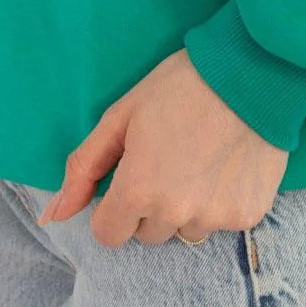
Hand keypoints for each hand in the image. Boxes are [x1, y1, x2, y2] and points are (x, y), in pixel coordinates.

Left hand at [36, 48, 288, 248]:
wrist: (252, 73)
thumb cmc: (179, 86)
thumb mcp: (121, 116)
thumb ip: (84, 168)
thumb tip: (52, 215)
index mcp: (137, 191)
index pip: (108, 234)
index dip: (113, 206)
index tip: (129, 177)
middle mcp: (175, 214)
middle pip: (147, 233)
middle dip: (149, 205)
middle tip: (167, 160)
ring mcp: (215, 219)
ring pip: (186, 231)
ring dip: (186, 207)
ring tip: (200, 161)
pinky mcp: (248, 216)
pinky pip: (222, 223)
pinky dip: (220, 201)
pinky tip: (226, 165)